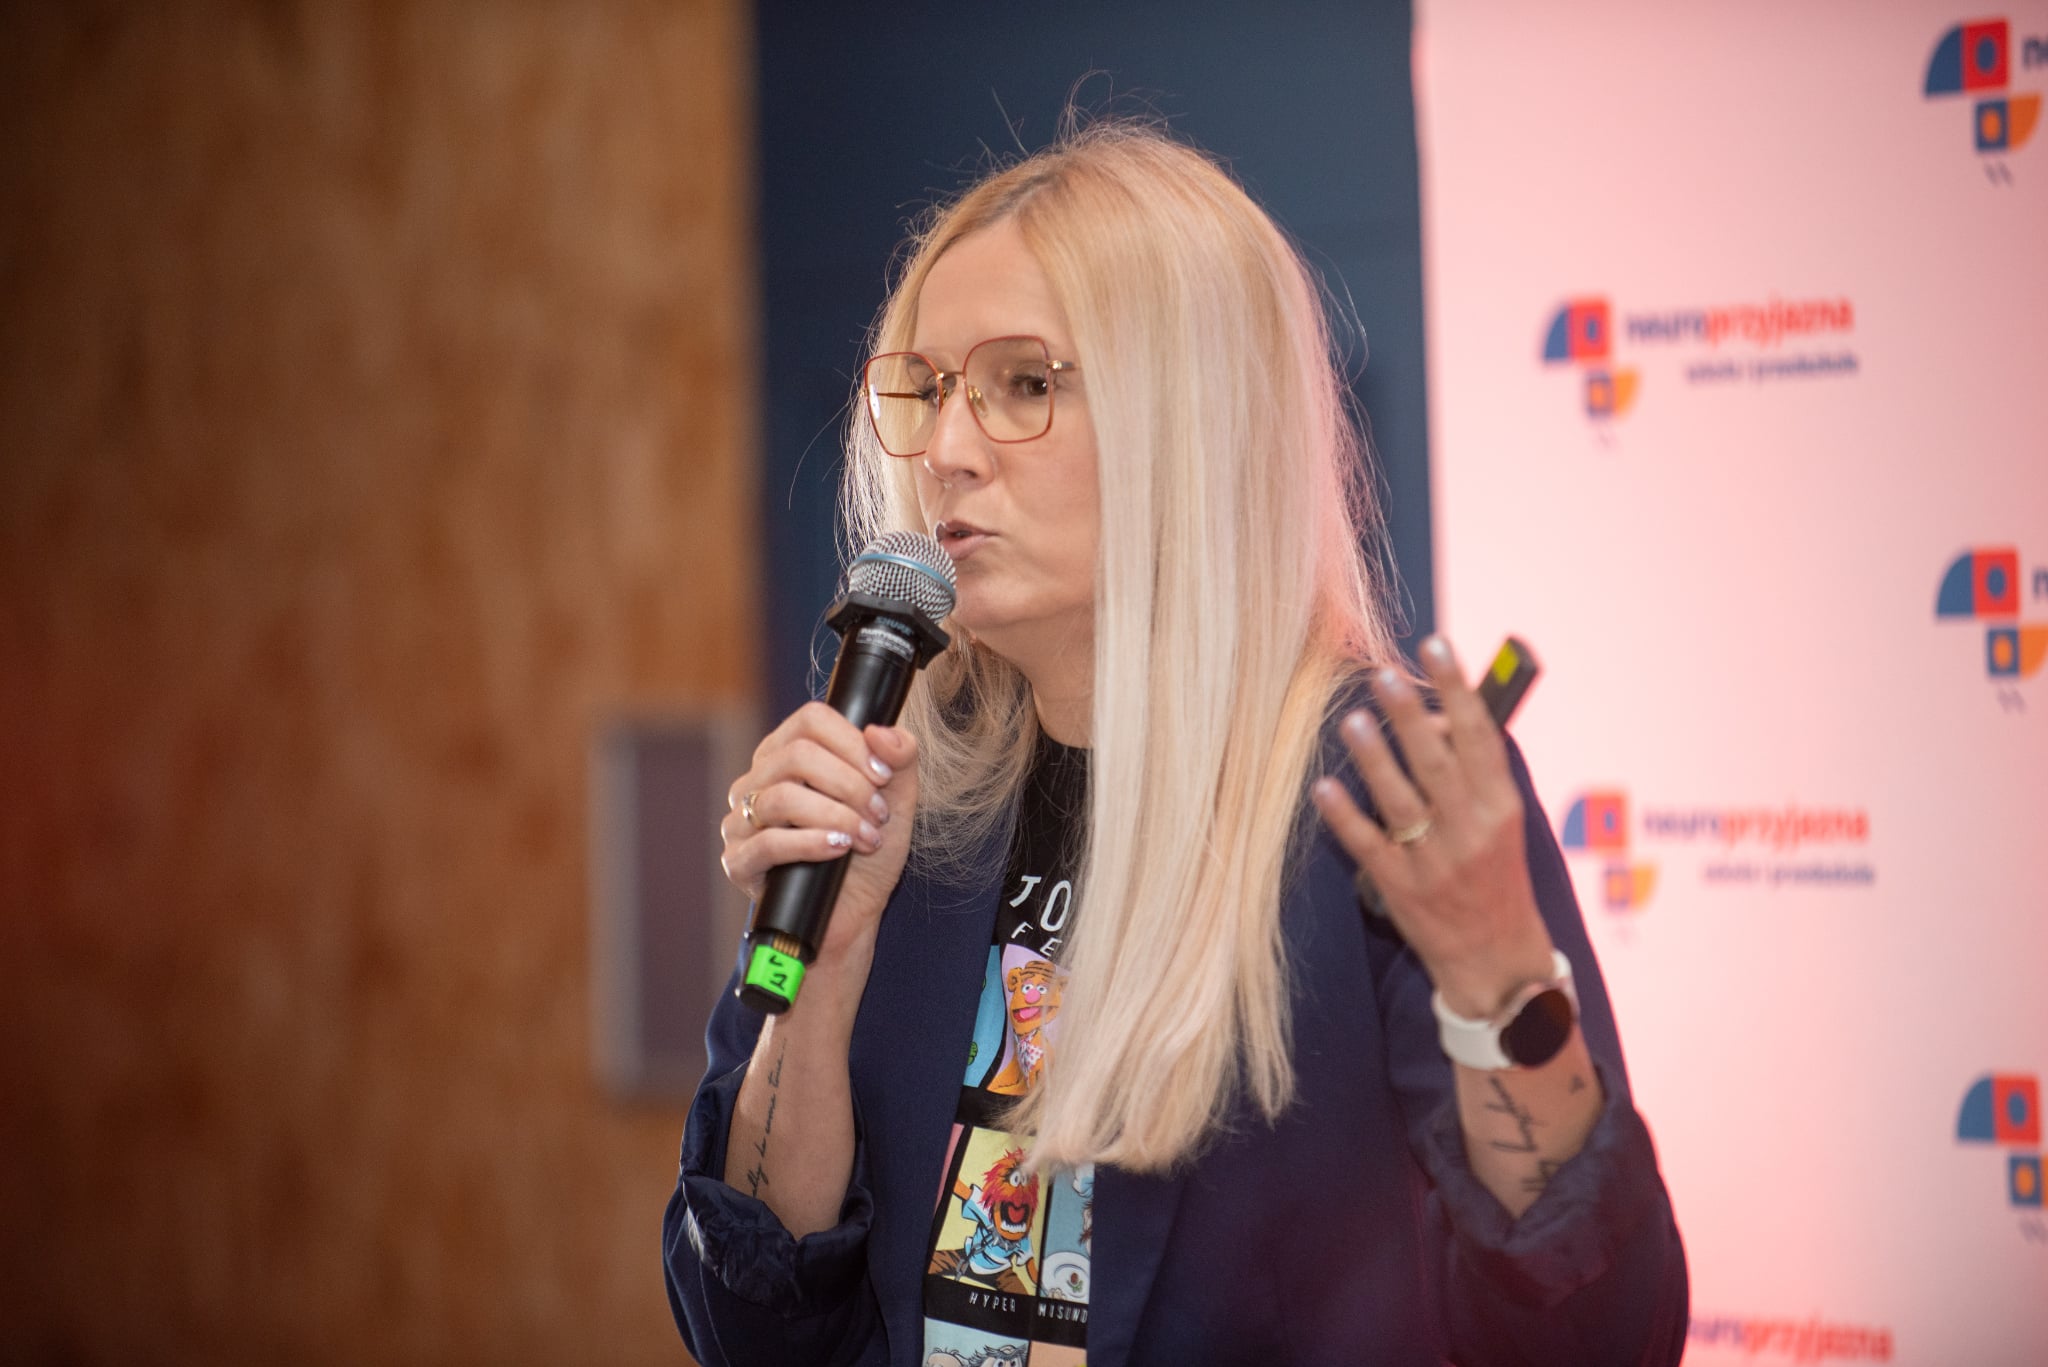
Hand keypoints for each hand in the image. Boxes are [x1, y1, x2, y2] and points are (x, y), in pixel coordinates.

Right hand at [720, 702, 920, 966]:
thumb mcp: (897, 801)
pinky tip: (839, 850)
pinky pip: (768, 843)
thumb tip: (882, 731)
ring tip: (866, 838)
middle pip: (797, 755)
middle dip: (850, 785)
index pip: (811, 720)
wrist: (853, 913)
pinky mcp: (738, 861)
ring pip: (782, 797)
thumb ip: (900, 759)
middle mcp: (758, 780)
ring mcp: (741, 820)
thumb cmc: (867, 851)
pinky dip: (811, 844)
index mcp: (788, 753)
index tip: (883, 776)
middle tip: (879, 815)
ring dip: (836, 817)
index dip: (852, 742)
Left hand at [1311, 637, 1554, 1018]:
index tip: (1436, 645)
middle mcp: (1471, 830)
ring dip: (1375, 758)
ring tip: (1353, 719)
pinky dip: (1346, 816)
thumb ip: (1471, 769)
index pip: (1480, 735)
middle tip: (1382, 673)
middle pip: (1437, 762)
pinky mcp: (1402, 889)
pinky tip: (1324, 787)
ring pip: (1400, 801)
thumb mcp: (1501, 819)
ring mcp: (1435, 862)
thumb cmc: (1496, 874)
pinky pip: (1369, 846)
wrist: (1497, 958)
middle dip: (1410, 715)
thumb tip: (1433, 710)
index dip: (1456, 687)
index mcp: (1501, 806)